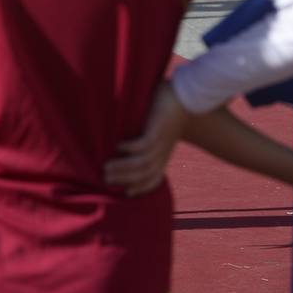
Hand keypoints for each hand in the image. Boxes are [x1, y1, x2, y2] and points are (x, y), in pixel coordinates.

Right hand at [103, 81, 189, 195]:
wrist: (186, 99)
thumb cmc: (167, 113)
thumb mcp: (158, 132)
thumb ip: (145, 139)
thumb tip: (122, 145)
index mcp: (163, 156)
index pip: (153, 179)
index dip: (140, 188)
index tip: (124, 192)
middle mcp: (162, 154)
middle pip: (143, 175)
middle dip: (124, 179)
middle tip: (105, 179)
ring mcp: (160, 144)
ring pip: (140, 163)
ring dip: (122, 167)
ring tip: (106, 166)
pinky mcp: (157, 132)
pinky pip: (143, 145)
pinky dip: (130, 148)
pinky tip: (118, 146)